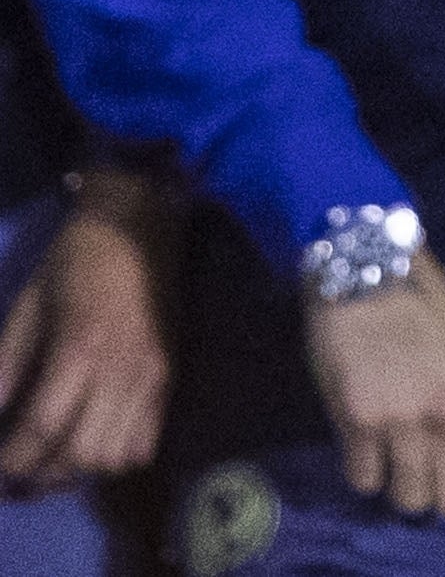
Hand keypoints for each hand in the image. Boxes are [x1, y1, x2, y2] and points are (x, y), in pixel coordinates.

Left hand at [0, 171, 179, 492]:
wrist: (139, 228)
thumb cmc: (73, 265)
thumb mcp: (25, 310)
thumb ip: (4, 370)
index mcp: (79, 349)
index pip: (40, 428)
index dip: (10, 459)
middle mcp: (121, 371)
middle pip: (81, 455)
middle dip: (41, 474)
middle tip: (18, 468)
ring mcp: (152, 377)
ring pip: (115, 457)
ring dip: (79, 470)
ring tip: (54, 459)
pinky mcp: (170, 378)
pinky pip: (146, 442)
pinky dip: (116, 457)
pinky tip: (94, 441)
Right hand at [306, 259, 444, 519]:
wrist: (372, 276)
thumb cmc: (431, 312)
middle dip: (441, 491)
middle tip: (427, 468)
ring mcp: (404, 421)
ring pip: (409, 501)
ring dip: (401, 485)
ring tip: (395, 456)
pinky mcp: (358, 422)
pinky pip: (363, 481)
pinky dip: (364, 469)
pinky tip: (366, 443)